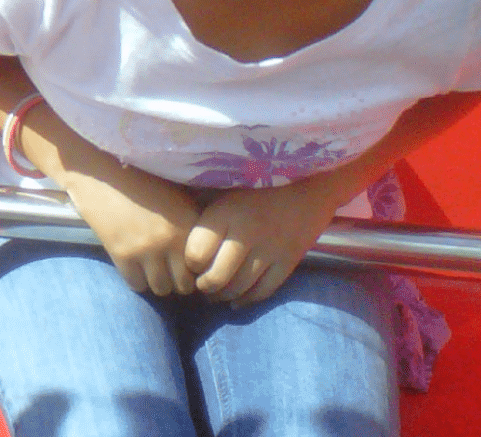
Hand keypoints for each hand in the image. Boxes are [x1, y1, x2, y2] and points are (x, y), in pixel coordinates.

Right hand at [63, 162, 201, 295]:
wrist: (103, 172)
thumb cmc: (142, 181)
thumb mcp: (177, 195)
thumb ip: (192, 222)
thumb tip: (206, 251)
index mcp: (189, 223)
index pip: (202, 267)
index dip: (195, 269)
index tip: (186, 265)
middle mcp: (171, 240)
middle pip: (183, 285)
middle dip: (177, 280)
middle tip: (169, 271)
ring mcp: (146, 249)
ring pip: (160, 288)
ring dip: (158, 282)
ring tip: (152, 270)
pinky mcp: (122, 254)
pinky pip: (136, 285)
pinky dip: (137, 280)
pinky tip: (135, 267)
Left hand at [184, 179, 340, 305]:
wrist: (308, 181)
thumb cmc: (256, 182)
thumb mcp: (224, 186)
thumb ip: (201, 206)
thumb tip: (173, 224)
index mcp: (226, 212)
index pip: (196, 253)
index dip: (189, 263)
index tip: (189, 261)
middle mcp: (247, 233)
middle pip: (217, 278)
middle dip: (204, 286)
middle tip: (200, 284)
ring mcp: (271, 249)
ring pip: (240, 288)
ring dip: (224, 296)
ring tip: (215, 293)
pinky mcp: (289, 261)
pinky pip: (265, 291)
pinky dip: (248, 300)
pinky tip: (237, 300)